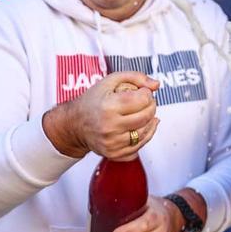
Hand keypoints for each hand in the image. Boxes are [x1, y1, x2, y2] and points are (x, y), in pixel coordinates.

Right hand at [43, 72, 159, 159]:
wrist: (74, 124)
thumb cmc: (92, 101)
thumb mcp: (110, 81)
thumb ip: (135, 77)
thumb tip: (155, 84)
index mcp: (108, 107)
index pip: (142, 100)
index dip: (147, 93)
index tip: (142, 92)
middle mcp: (110, 127)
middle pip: (146, 116)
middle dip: (151, 106)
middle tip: (144, 102)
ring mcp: (112, 143)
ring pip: (145, 132)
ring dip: (150, 121)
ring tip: (142, 113)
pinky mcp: (114, 154)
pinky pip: (139, 147)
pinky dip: (144, 136)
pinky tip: (140, 127)